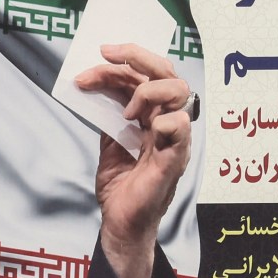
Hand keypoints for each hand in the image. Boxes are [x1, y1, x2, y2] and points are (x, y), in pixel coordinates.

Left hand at [72, 42, 193, 277]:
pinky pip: (180, 127)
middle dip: (137, 56)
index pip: (147, 76)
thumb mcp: (110, 142)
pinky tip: (141, 127)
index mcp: (154, 117)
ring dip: (147, 89)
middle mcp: (168, 123)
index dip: (125, 61)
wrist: (121, 223)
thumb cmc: (121, 187)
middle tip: (105, 54)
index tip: (99, 55)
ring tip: (125, 111)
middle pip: (167, 73)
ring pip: (178, 91)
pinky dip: (162, 120)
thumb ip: (109, 116)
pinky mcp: (174, 159)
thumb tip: (97, 85)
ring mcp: (174, 139)